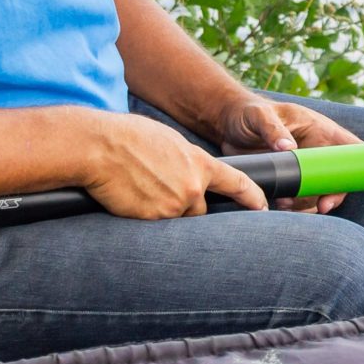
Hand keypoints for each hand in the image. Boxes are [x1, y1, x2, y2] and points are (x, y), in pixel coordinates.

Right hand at [84, 112, 265, 219]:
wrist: (99, 148)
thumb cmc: (128, 137)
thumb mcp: (167, 140)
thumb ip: (186, 159)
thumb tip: (189, 171)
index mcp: (199, 163)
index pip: (236, 183)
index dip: (252, 196)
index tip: (263, 207)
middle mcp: (192, 187)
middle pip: (199, 208)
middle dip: (185, 204)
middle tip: (159, 189)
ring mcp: (174, 206)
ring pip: (176, 218)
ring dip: (163, 210)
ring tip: (140, 189)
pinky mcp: (154, 220)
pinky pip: (156, 226)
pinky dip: (146, 216)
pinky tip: (131, 198)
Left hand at [204, 95, 361, 212]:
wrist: (225, 125)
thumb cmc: (247, 112)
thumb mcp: (259, 116)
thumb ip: (273, 129)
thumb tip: (288, 148)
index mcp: (318, 129)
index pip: (350, 147)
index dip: (358, 166)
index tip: (347, 184)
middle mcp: (316, 149)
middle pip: (338, 176)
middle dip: (333, 194)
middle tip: (321, 207)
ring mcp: (303, 166)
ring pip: (319, 191)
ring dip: (308, 203)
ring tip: (287, 204)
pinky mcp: (288, 179)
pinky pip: (300, 197)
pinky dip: (295, 206)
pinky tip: (281, 206)